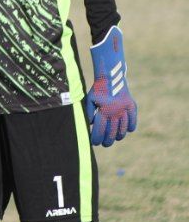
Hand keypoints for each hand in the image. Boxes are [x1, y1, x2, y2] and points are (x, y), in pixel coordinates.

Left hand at [85, 25, 136, 146]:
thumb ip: (88, 113)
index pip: (99, 129)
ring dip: (119, 135)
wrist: (110, 77)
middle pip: (112, 131)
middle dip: (108, 140)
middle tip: (105, 145)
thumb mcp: (89, 100)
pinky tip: (128, 131)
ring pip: (123, 127)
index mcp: (103, 110)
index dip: (96, 138)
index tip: (94, 144)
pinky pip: (133, 119)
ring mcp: (124, 108)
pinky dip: (131, 125)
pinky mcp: (131, 105)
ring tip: (116, 139)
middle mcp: (115, 111)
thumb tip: (90, 125)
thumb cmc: (97, 90)